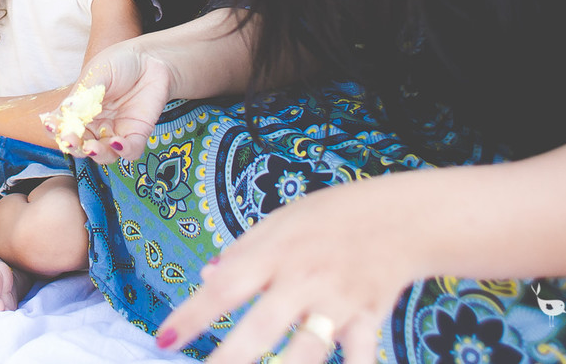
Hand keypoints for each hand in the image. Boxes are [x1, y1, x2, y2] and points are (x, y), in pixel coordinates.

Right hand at [54, 43, 176, 162]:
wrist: (152, 59)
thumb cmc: (121, 63)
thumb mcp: (99, 73)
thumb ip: (85, 93)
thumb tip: (67, 109)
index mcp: (81, 110)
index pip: (64, 125)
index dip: (55, 129)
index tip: (51, 125)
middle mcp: (96, 125)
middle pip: (80, 145)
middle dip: (74, 146)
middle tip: (71, 140)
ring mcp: (116, 132)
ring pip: (103, 155)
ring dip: (97, 154)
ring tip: (93, 147)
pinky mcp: (137, 135)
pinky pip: (130, 152)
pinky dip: (123, 151)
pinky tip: (118, 142)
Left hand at [155, 178, 426, 363]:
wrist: (401, 217)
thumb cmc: (335, 216)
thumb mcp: (283, 218)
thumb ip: (243, 250)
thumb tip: (206, 276)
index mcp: (276, 252)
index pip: (226, 285)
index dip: (194, 313)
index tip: (164, 339)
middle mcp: (303, 278)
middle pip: (262, 326)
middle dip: (229, 359)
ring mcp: (337, 302)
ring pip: (307, 349)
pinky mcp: (368, 319)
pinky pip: (359, 357)